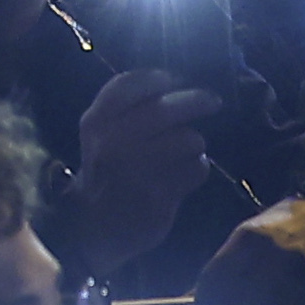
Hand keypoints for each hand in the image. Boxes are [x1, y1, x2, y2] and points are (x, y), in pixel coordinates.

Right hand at [46, 66, 218, 269]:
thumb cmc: (106, 170)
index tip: (174, 79)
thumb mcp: (100, 134)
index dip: (156, 78)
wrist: (92, 226)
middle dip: (195, 100)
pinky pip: (195, 169)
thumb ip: (126, 107)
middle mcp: (114, 142)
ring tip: (187, 152)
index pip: (128, 85)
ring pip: (187, 139)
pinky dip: (197, 169)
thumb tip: (174, 81)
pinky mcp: (158, 196)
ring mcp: (136, 170)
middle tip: (212, 101)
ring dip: (195, 143)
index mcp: (97, 123)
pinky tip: (185, 175)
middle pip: (165, 109)